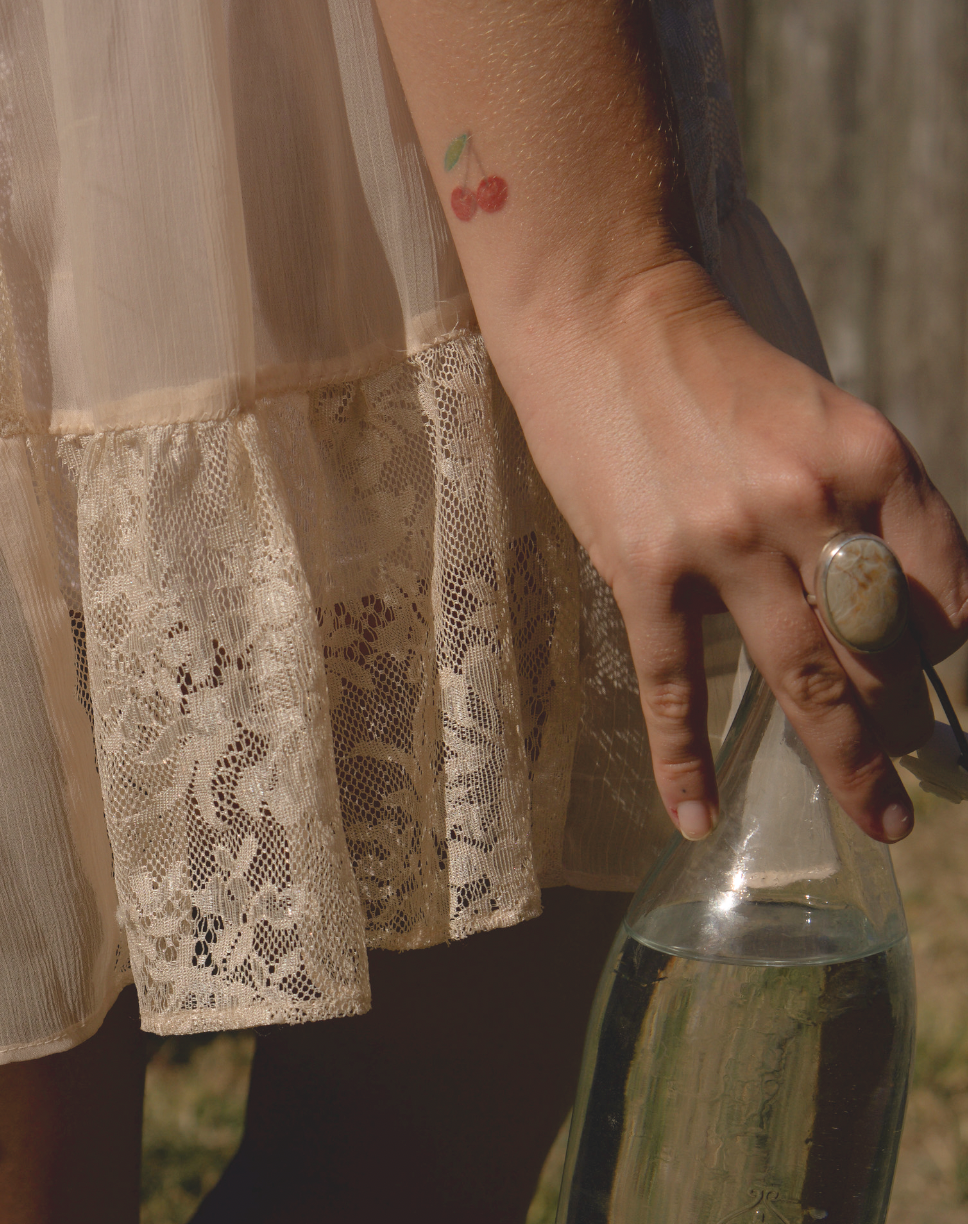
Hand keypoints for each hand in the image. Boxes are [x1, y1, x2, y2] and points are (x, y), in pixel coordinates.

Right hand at [483, 255, 967, 842]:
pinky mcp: (643, 571)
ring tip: (879, 817)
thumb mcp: (824, 413)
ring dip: (850, 762)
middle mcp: (806, 504)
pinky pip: (672, 690)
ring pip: (803, 682)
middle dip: (908, 725)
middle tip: (915, 778)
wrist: (606, 315)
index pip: (945, 588)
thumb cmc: (717, 364)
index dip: (950, 646)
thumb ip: (861, 503)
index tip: (935, 675)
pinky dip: (685, 764)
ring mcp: (720, 544)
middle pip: (881, 650)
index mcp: (868, 457)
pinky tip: (696, 818)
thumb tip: (879, 599)